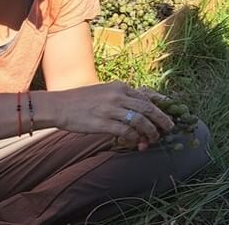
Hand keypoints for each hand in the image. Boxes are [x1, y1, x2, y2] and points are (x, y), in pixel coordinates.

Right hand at [47, 82, 173, 150]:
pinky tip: (135, 142)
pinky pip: (126, 132)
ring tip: (152, 139)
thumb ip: (122, 98)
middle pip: (148, 108)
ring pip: (140, 121)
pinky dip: (134, 138)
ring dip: (149, 132)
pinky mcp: (102, 123)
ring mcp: (111, 109)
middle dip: (162, 120)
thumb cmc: (82, 101)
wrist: (59, 106)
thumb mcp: (105, 92)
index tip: (168, 115)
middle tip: (169, 128)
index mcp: (121, 87)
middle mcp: (118, 96)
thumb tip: (140, 109)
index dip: (160, 108)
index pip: (147, 97)